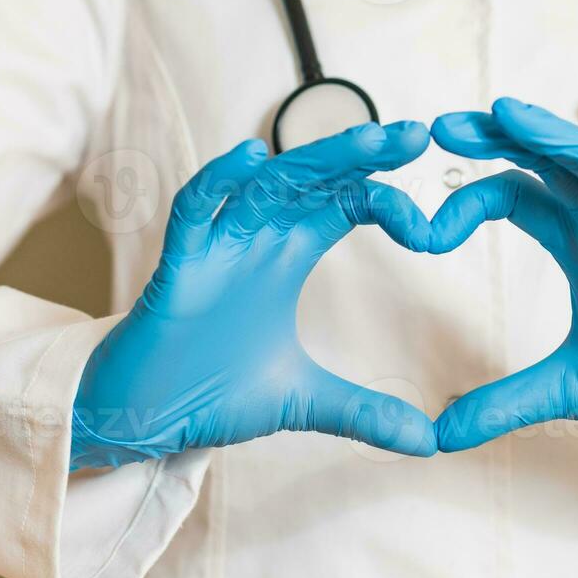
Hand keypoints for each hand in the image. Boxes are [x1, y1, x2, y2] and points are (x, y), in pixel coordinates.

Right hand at [71, 122, 437, 468]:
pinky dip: (217, 184)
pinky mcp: (176, 269)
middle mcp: (255, 240)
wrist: (145, 420)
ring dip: (313, 159)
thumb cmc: (212, 390)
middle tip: (414, 135)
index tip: (431, 227)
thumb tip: (429, 443)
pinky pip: (193, 213)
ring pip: (265, 185)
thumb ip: (364, 413)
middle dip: (361, 154)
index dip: (385, 201)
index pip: (343, 205)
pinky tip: (250, 159)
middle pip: (312, 180)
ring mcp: (215, 248)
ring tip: (367, 139)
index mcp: (287, 256)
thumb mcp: (304, 401)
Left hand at [427, 99, 577, 472]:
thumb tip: (438, 433)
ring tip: (504, 112)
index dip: (470, 200)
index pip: (518, 195)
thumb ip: (501, 404)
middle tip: (444, 126)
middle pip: (550, 163)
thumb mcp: (562, 391)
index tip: (423, 232)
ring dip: (552, 138)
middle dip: (502, 138)